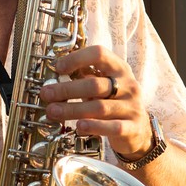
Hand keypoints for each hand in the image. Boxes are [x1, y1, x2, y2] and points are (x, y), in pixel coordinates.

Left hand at [38, 44, 151, 159]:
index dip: (77, 58)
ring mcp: (132, 106)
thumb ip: (84, 79)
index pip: (99, 54)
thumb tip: (53, 78)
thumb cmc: (113, 103)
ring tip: (53, 112)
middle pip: (95, 84)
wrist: (138, 130)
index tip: (58, 68)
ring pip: (100, 107)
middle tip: (46, 94)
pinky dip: (94, 126)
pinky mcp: (132, 127)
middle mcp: (128, 85)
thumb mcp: (103, 86)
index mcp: (119, 69)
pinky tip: (79, 127)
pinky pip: (112, 127)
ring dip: (72, 109)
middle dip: (67, 89)